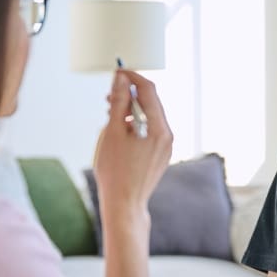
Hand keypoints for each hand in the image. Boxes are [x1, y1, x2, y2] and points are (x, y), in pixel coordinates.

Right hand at [93, 69, 172, 216]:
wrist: (124, 204)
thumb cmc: (115, 171)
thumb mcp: (112, 132)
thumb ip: (118, 102)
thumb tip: (121, 80)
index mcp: (159, 128)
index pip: (148, 90)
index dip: (132, 78)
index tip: (118, 72)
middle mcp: (167, 136)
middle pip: (151, 103)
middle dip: (130, 94)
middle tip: (109, 94)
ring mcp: (165, 147)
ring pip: (150, 118)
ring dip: (131, 111)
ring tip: (110, 114)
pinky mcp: (160, 156)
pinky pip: (150, 132)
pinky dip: (136, 125)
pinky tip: (120, 132)